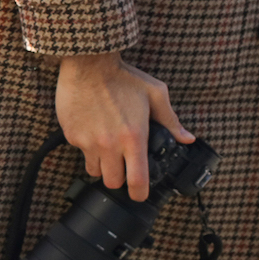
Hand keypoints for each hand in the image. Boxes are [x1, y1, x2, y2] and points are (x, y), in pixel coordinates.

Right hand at [54, 52, 193, 202]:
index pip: (136, 180)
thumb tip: (187, 138)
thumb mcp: (155, 94)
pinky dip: (87, 147)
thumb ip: (171, 120)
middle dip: (119, 179)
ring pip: (93, 170)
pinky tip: (93, 129)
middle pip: (112, 182)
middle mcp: (109, 144)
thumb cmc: (123, 77)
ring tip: (107, 149)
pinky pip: (80, 151)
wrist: (87, 64)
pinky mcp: (71, 135)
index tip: (140, 195)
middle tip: (123, 168)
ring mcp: (87, 141)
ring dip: (102, 165)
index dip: (139, 193)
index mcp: (134, 137)